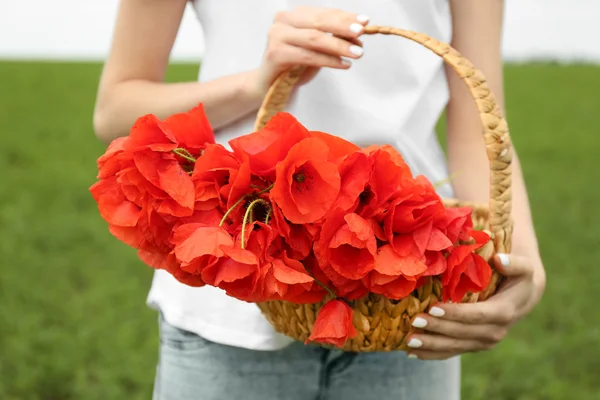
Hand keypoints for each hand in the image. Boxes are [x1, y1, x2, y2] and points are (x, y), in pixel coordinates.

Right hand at [251, 7, 368, 95]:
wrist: (267, 86)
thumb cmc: (293, 66)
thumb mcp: (315, 49)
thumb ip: (331, 38)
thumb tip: (357, 35)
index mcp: (293, 16)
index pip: (323, 13)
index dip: (344, 16)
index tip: (365, 21)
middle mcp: (282, 21)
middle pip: (318, 21)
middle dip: (343, 27)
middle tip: (362, 33)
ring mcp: (276, 36)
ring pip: (314, 38)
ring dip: (338, 45)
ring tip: (357, 53)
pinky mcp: (275, 53)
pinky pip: (308, 56)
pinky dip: (328, 60)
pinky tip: (343, 64)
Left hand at [405, 253, 545, 359]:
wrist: (523, 297)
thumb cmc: (519, 276)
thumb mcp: (524, 267)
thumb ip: (515, 264)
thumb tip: (500, 260)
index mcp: (504, 312)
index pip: (477, 315)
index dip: (456, 313)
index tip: (434, 308)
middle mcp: (494, 332)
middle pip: (462, 332)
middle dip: (437, 328)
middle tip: (415, 320)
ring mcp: (483, 342)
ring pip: (454, 346)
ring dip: (431, 345)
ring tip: (409, 341)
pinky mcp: (473, 345)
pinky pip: (451, 352)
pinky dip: (432, 353)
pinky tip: (412, 352)